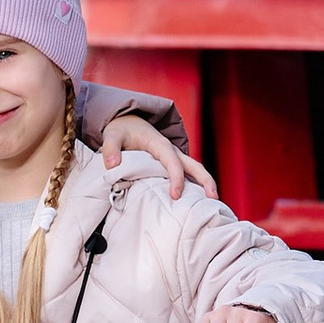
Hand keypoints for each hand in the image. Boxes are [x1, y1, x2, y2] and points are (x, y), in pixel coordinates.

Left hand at [98, 111, 217, 197]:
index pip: (172, 162)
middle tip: (213, 198)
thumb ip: (110, 149)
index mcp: (159, 144)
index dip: (176, 178)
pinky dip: (195, 184)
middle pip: (193, 165)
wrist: (126, 120)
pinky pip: (187, 173)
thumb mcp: (112, 135)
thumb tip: (112, 165)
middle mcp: (170, 150)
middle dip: (205, 180)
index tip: (175, 195)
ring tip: (213, 202)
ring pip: (194, 169)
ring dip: (204, 183)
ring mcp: (173, 156)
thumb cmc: (121, 129)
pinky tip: (197, 200)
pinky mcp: (171, 163)